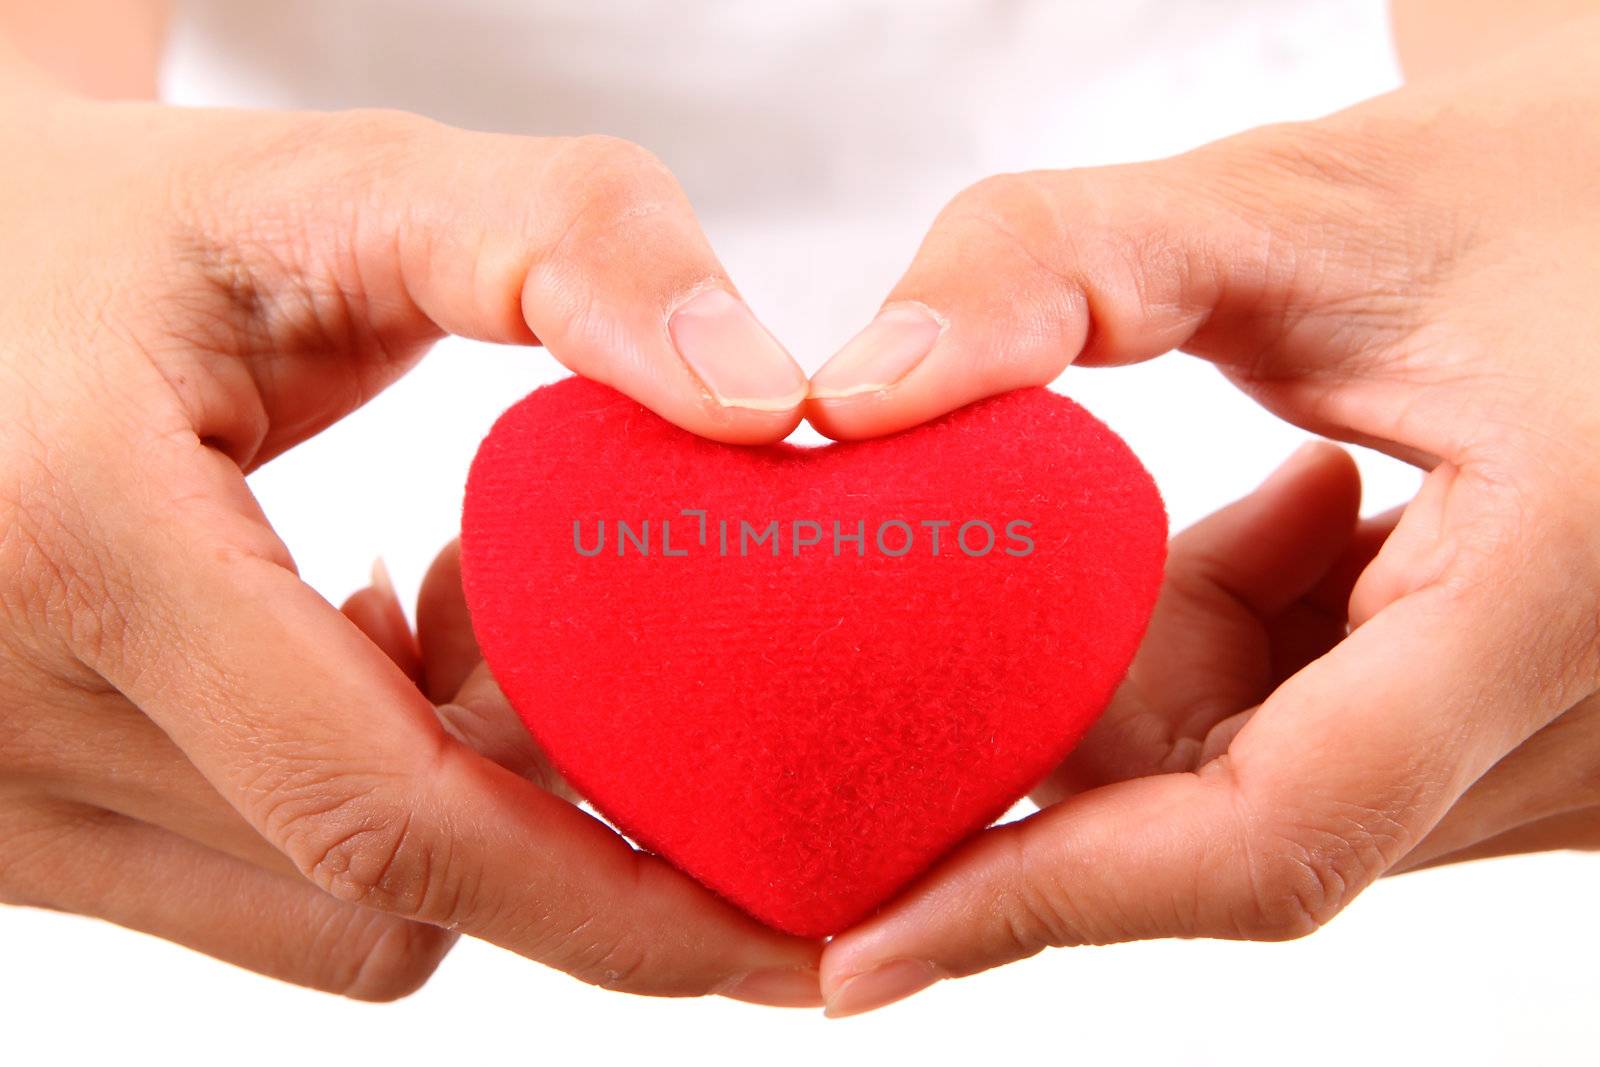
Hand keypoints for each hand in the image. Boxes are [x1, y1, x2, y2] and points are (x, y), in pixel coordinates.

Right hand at [0, 62, 819, 1002]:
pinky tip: (357, 650)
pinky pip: (258, 896)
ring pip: (337, 909)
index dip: (611, 900)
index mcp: (81, 541)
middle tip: (546, 593)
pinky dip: (366, 809)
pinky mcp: (2, 826)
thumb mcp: (342, 184)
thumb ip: (567, 243)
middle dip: (546, 773)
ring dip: (459, 794)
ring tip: (433, 598)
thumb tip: (762, 405)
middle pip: (392, 870)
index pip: (387, 814)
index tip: (775, 930)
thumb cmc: (138, 229)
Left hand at [815, 19, 1599, 1014]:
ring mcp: (1584, 762)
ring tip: (1292, 482)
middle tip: (1079, 531)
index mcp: (1564, 583)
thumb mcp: (1290, 197)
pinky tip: (1327, 514)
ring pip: (1271, 790)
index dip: (1043, 899)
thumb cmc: (1525, 181)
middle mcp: (1599, 722)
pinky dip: (1265, 655)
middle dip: (1105, 683)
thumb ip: (1050, 264)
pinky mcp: (1551, 752)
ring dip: (1196, 647)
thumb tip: (847, 402)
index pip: (1271, 831)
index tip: (859, 948)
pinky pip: (1334, 761)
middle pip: (1233, 809)